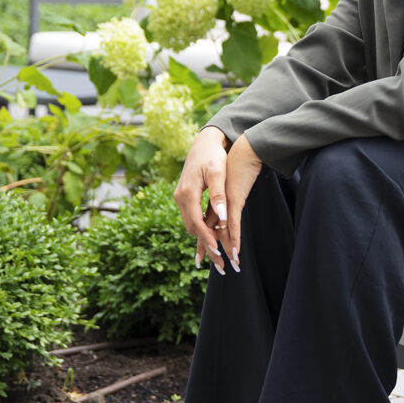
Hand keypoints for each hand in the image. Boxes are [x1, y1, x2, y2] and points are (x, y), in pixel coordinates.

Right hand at [174, 125, 229, 273]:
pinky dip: (200, 228)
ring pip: (190, 223)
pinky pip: (191, 216)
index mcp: (188, 192)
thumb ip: (219, 195)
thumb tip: (223, 216)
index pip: (196, 222)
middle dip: (205, 244)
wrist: (204, 142)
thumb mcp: (218, 173)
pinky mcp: (185, 196)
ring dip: (202, 238)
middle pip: (191, 227)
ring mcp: (181, 197)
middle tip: (220, 260)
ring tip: (217, 252)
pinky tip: (211, 235)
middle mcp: (180, 197)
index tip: (218, 251)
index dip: (207, 239)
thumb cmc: (213, 155)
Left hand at [216, 133, 262, 272]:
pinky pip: (232, 224)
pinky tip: (235, 251)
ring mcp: (222, 202)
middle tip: (218, 269)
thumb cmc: (233, 165)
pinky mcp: (233, 199)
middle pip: (209, 232)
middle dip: (214, 253)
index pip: (202, 227)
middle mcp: (212, 203)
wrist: (242, 149)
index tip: (205, 259)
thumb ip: (219, 201)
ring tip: (227, 265)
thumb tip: (218, 216)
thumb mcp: (223, 184)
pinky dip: (233, 238)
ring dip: (222, 250)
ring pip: (219, 231)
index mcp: (208, 200)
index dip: (204, 244)